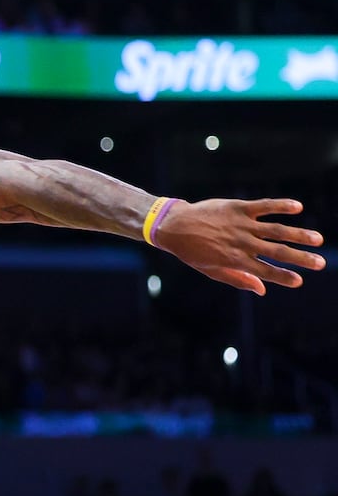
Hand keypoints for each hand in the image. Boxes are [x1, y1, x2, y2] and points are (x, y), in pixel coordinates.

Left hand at [154, 199, 324, 293]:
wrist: (174, 226)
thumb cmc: (193, 251)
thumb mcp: (211, 271)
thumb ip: (238, 279)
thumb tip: (263, 289)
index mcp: (234, 261)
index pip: (264, 271)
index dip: (283, 277)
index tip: (299, 281)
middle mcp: (240, 243)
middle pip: (276, 252)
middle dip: (300, 258)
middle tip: (320, 263)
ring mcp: (240, 225)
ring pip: (275, 230)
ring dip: (298, 234)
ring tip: (317, 239)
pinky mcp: (238, 208)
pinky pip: (263, 206)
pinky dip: (281, 205)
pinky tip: (298, 207)